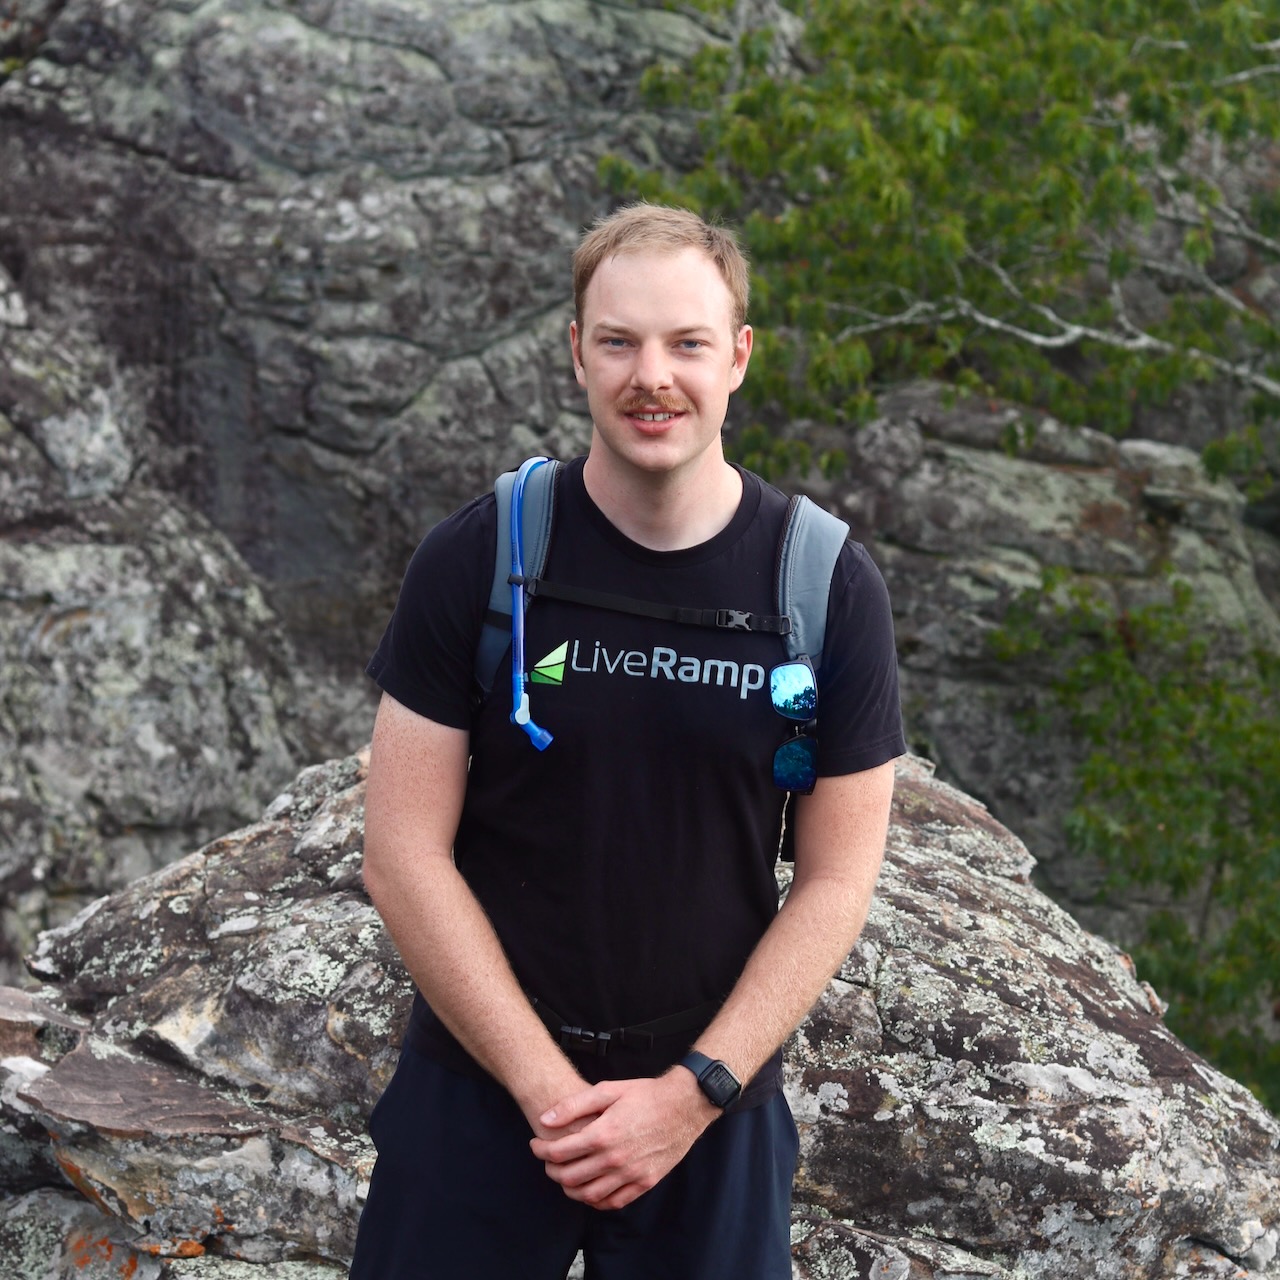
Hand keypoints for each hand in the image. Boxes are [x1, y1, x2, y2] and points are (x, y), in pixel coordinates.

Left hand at [528, 1070, 717, 1209]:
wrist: (684, 1105)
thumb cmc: (646, 1095)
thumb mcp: (608, 1089)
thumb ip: (574, 1105)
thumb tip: (545, 1119)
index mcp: (604, 1134)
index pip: (560, 1152)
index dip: (541, 1150)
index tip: (536, 1145)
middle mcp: (615, 1159)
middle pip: (570, 1177)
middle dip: (551, 1170)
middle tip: (547, 1161)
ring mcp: (631, 1174)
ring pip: (589, 1195)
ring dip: (570, 1189)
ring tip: (564, 1176)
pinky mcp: (645, 1182)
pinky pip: (614, 1202)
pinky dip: (596, 1201)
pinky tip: (590, 1191)